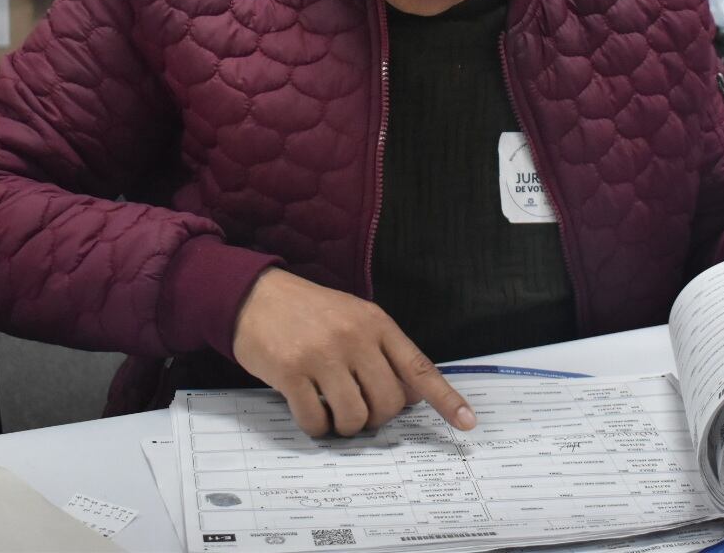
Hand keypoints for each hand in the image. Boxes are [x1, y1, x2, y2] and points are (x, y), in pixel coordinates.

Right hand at [232, 269, 476, 436]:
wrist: (255, 295)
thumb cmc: (309, 312)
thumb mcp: (354, 318)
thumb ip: (382, 352)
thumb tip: (410, 396)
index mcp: (377, 324)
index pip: (419, 367)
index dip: (446, 400)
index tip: (467, 423)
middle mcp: (355, 338)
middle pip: (388, 403)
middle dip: (377, 418)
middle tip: (360, 410)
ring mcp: (324, 354)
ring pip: (355, 417)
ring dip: (346, 426)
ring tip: (332, 411)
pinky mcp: (292, 371)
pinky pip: (316, 421)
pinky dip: (316, 427)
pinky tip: (310, 412)